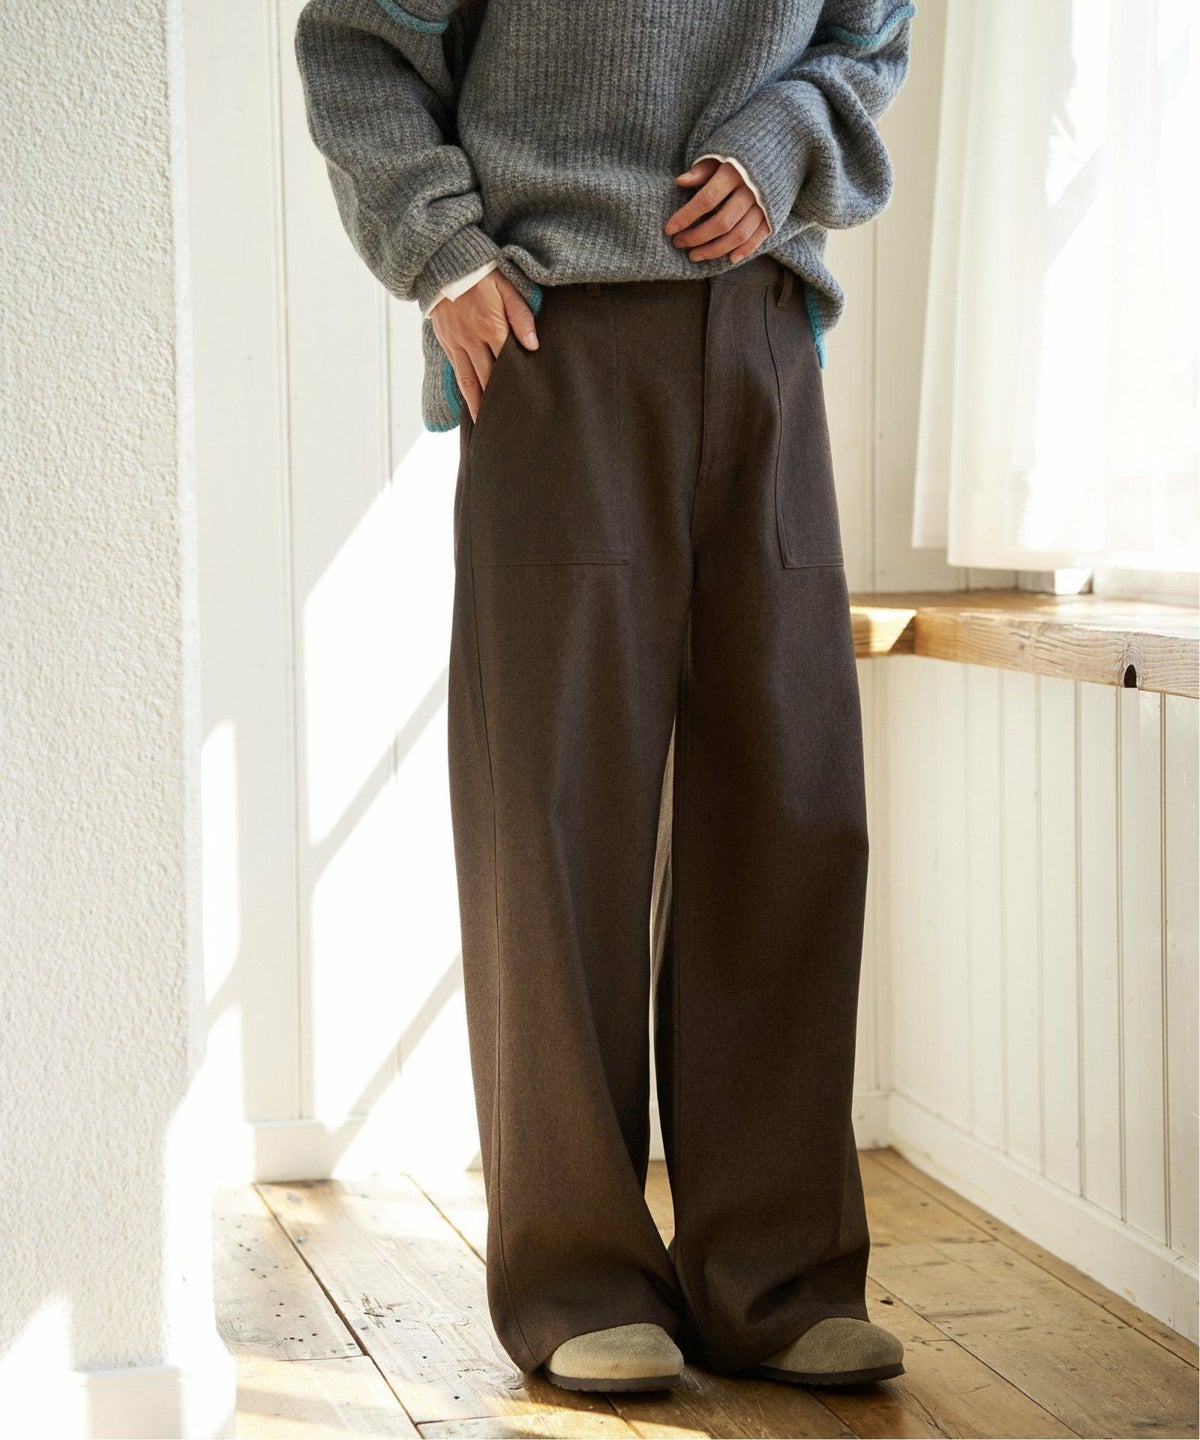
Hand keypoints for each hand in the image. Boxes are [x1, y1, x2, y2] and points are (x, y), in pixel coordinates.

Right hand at [431, 270, 538, 422]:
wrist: (444, 263)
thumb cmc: (482, 274)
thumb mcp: (507, 288)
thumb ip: (522, 316)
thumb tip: (533, 345)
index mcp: (491, 326)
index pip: (507, 362)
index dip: (517, 383)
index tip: (527, 403)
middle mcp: (472, 339)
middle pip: (488, 378)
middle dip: (498, 402)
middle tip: (510, 424)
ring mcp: (457, 344)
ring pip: (470, 382)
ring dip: (479, 405)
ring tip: (487, 427)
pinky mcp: (447, 344)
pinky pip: (458, 374)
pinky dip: (466, 392)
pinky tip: (473, 406)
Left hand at [664, 158, 769, 263]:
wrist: (782, 146)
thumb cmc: (743, 149)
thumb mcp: (721, 151)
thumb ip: (702, 169)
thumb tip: (680, 182)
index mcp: (735, 172)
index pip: (706, 199)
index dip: (686, 216)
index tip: (669, 229)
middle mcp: (751, 191)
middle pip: (721, 222)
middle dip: (697, 237)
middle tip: (679, 243)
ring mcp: (764, 205)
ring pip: (738, 235)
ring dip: (715, 250)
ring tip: (695, 255)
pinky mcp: (774, 213)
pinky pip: (759, 237)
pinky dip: (745, 250)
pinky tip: (729, 258)